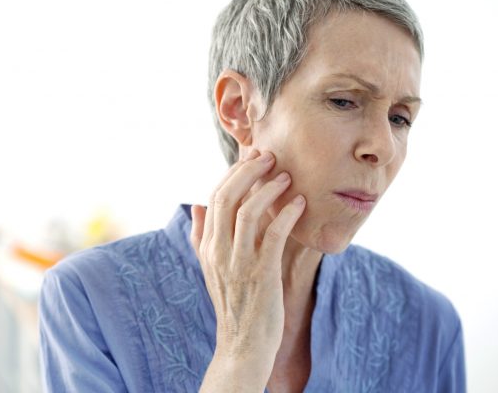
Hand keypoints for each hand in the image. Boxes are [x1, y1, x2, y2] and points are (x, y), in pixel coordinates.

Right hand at [190, 149, 305, 367]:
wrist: (244, 343)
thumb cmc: (234, 300)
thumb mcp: (210, 267)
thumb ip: (201, 235)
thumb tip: (196, 205)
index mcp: (207, 246)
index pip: (215, 197)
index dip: (235, 173)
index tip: (253, 157)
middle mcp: (218, 251)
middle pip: (227, 198)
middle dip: (248, 171)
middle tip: (270, 156)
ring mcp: (239, 262)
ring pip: (248, 211)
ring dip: (269, 188)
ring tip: (287, 175)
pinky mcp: (262, 273)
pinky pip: (274, 234)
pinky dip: (287, 214)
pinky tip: (300, 202)